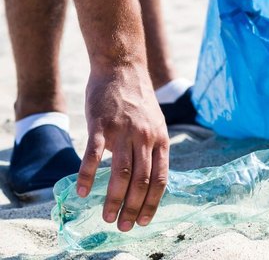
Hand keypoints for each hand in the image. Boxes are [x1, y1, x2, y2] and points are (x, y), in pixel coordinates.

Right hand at [76, 63, 169, 231]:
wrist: (123, 68)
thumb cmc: (137, 99)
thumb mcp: (155, 122)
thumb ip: (152, 147)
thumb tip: (148, 175)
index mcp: (160, 139)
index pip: (160, 179)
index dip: (152, 203)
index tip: (144, 220)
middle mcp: (145, 137)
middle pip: (142, 181)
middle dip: (133, 208)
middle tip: (124, 226)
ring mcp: (124, 131)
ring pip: (121, 172)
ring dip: (114, 198)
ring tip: (108, 217)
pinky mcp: (102, 124)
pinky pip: (94, 155)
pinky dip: (87, 175)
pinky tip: (83, 191)